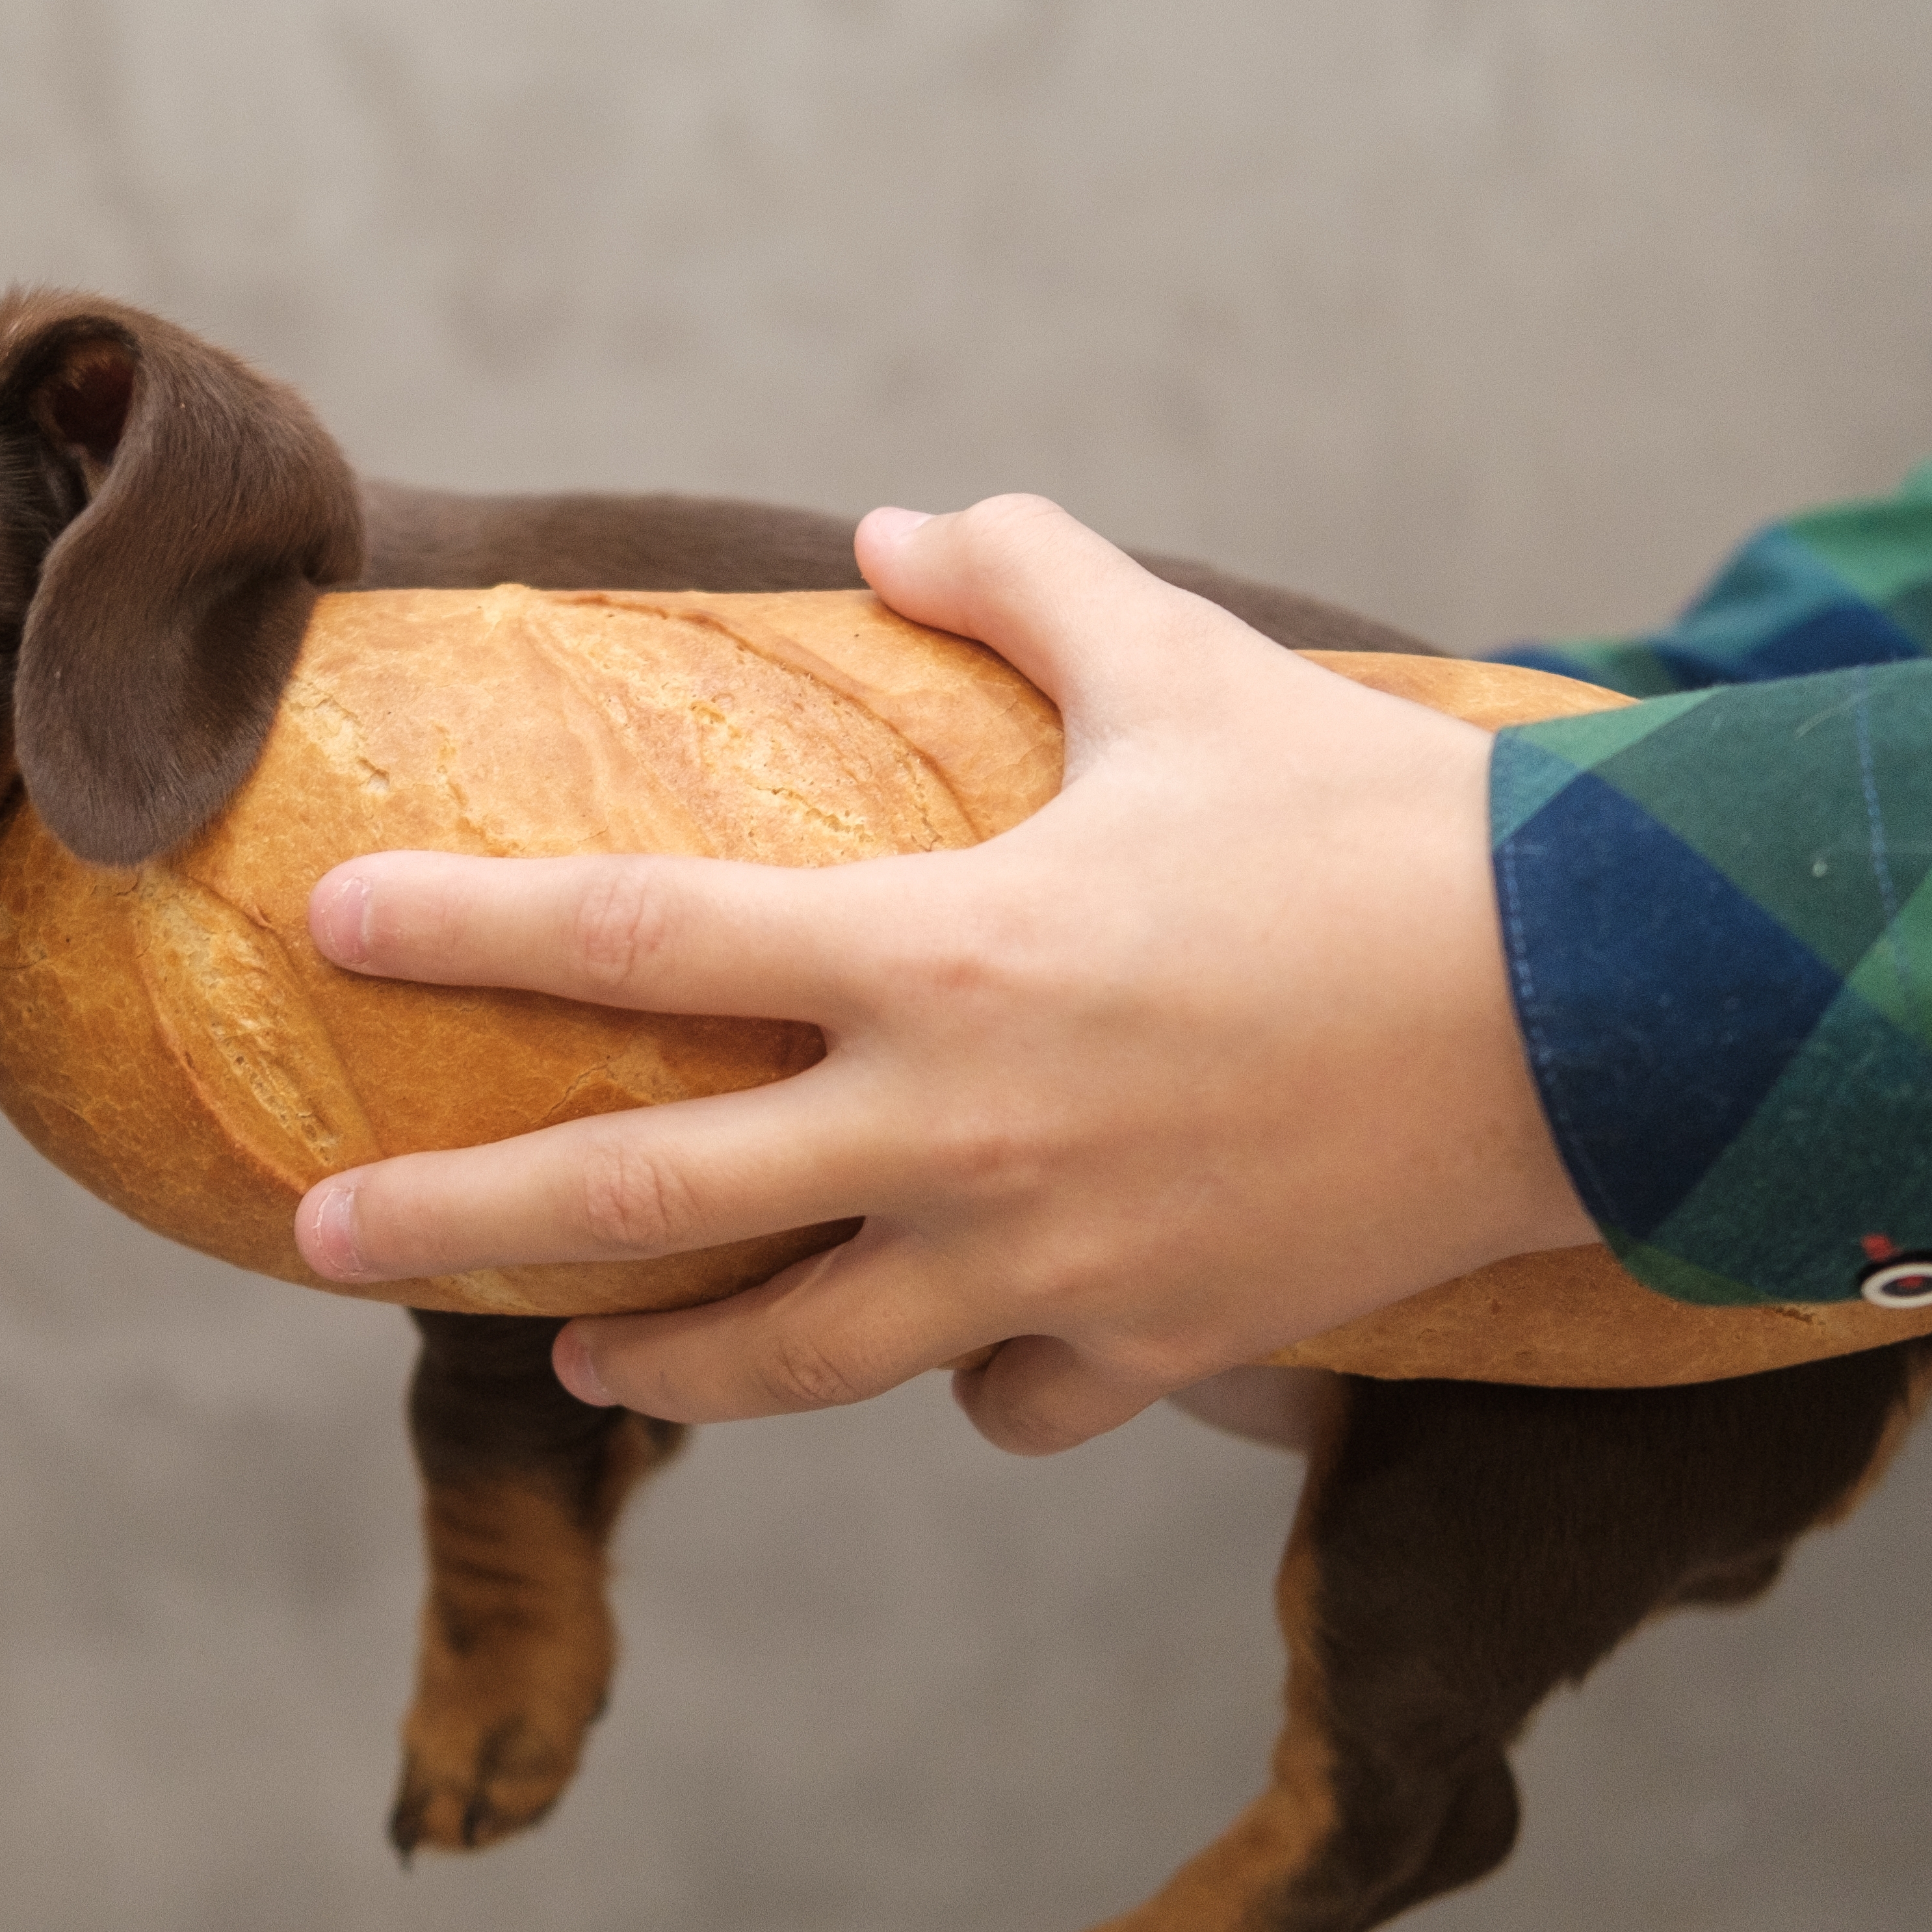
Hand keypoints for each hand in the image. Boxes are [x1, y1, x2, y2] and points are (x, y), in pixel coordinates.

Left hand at [292, 496, 1595, 1452]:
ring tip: (585, 1351)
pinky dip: (966, 1379)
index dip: (470, 925)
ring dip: (668, 1357)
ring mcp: (1048, 1264)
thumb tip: (897, 532)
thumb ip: (1027, 583)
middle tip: (322, 1239)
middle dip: (458, 1221)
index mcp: (942, 950)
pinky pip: (1005, 1399)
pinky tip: (955, 1348)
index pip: (641, 934)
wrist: (1608, 1013)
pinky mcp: (1151, 1348)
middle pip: (645, 1195)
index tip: (335, 923)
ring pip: (794, 1355)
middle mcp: (959, 1130)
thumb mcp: (1193, 669)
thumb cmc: (1388, 824)